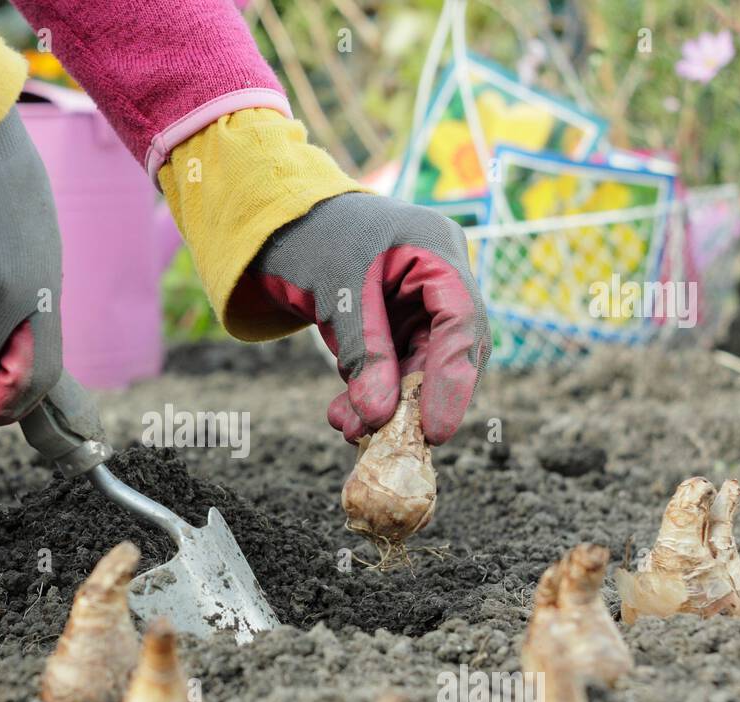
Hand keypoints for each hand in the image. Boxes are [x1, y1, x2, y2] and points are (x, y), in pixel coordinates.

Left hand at [234, 192, 489, 443]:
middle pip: (447, 351)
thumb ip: (362, 352)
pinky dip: (369, 395)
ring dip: (386, 406)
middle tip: (388, 440)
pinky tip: (343, 418)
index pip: (461, 320)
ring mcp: (418, 304)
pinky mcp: (395, 327)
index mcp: (436, 251)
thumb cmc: (310, 237)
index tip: (435, 430)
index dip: (453, 379)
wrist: (278, 224)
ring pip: (417, 369)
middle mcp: (437, 280)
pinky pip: (392, 370)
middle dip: (416, 400)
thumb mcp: (336, 292)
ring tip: (349, 430)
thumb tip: (378, 417)